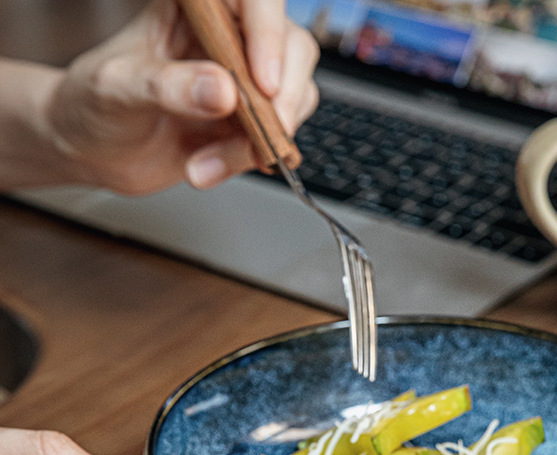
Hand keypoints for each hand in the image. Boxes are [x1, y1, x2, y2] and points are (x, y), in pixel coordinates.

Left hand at [45, 0, 318, 192]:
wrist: (93, 152)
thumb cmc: (93, 103)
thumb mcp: (117, 88)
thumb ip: (167, 86)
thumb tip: (222, 91)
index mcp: (195, 6)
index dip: (268, 34)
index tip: (261, 82)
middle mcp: (228, 37)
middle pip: (293, 48)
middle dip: (284, 97)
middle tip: (262, 131)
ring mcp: (244, 82)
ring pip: (295, 98)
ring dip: (260, 140)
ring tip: (206, 162)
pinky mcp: (250, 123)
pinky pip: (276, 139)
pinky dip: (249, 161)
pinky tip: (209, 168)